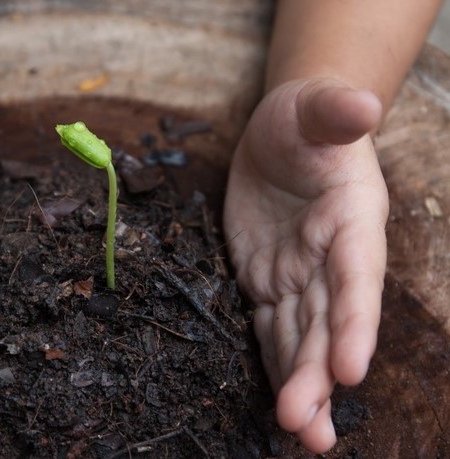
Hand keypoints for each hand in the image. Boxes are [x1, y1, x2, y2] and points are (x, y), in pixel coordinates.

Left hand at [223, 79, 387, 452]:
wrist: (284, 136)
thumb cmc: (305, 120)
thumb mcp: (314, 108)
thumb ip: (335, 111)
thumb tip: (362, 105)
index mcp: (352, 222)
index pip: (355, 278)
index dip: (354, 323)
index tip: (349, 369)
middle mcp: (330, 259)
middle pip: (325, 323)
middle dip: (317, 375)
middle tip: (307, 430)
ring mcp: (298, 275)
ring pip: (299, 338)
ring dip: (300, 386)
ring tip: (301, 436)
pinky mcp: (266, 281)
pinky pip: (270, 328)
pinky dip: (273, 366)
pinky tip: (278, 405)